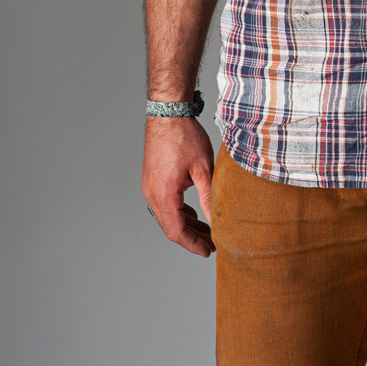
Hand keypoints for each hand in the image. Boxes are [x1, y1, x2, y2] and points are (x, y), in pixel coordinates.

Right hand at [142, 116, 214, 256]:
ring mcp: (150, 187)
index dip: (193, 244)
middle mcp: (152, 194)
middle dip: (191, 238)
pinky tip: (194, 215)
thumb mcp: (203, 168)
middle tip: (211, 244)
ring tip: (207, 231)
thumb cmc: (185, 137)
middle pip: (170, 227)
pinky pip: (165, 205)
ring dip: (186, 225)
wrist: (168, 114)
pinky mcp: (152, 180)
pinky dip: (179, 213)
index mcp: (164, 194)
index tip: (208, 251)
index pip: (177, 231)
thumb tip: (216, 219)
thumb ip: (209, 196)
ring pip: (167, 216)